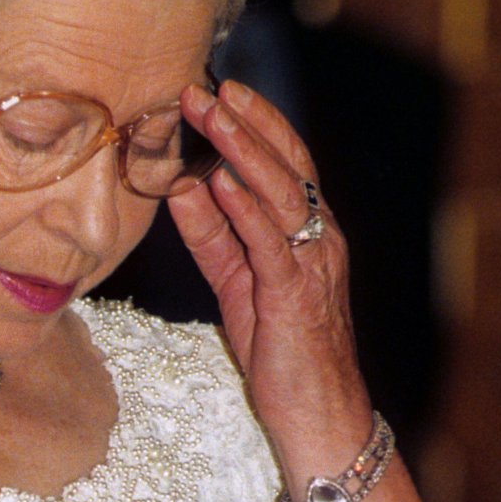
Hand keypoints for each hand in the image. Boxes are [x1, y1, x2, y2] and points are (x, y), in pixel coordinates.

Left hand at [169, 81, 371, 470]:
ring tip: (212, 116)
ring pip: (279, 193)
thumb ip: (212, 236)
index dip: (253, 123)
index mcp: (306, 231)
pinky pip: (270, 244)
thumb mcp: (237, 283)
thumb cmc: (281, 352)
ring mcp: (311, 264)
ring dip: (243, 151)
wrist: (317, 414)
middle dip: (244, 123)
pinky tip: (222, 182)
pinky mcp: (295, 295)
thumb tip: (182, 187)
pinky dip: (246, 209)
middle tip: (205, 87)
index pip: (284, 163)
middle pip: (285, 165)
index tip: (218, 90)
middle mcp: (317, 238)